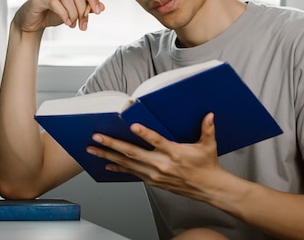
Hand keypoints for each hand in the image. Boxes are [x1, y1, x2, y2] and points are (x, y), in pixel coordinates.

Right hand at [14, 0, 104, 32]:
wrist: (32, 22)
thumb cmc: (51, 14)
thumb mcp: (72, 11)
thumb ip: (85, 7)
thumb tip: (102, 7)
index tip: (98, 11)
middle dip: (82, 11)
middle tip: (83, 25)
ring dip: (73, 14)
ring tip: (73, 24)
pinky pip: (55, 4)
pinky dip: (64, 14)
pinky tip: (66, 22)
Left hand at [87, 113, 223, 199]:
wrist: (208, 188)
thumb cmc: (207, 165)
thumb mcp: (209, 145)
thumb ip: (208, 129)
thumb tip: (210, 115)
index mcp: (175, 153)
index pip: (157, 141)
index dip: (145, 134)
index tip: (132, 125)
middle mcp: (162, 164)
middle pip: (133, 153)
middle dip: (113, 144)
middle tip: (97, 137)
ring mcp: (155, 174)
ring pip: (127, 163)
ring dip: (109, 155)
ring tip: (93, 149)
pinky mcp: (153, 181)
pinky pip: (132, 173)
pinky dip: (118, 168)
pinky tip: (106, 163)